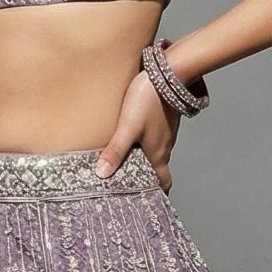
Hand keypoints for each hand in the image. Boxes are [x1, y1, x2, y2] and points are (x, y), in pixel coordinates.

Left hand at [95, 71, 176, 189]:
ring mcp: (166, 132)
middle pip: (157, 168)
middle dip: (146, 177)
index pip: (163, 181)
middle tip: (129, 183)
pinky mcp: (164, 119)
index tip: (147, 199)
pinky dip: (146, 144)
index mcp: (158, 153)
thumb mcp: (128, 127)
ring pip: (156, 152)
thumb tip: (102, 173)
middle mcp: (165, 145)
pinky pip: (156, 137)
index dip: (156, 192)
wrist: (168, 72)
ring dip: (145, 160)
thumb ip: (115, 150)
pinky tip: (133, 138)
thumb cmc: (148, 100)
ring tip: (126, 162)